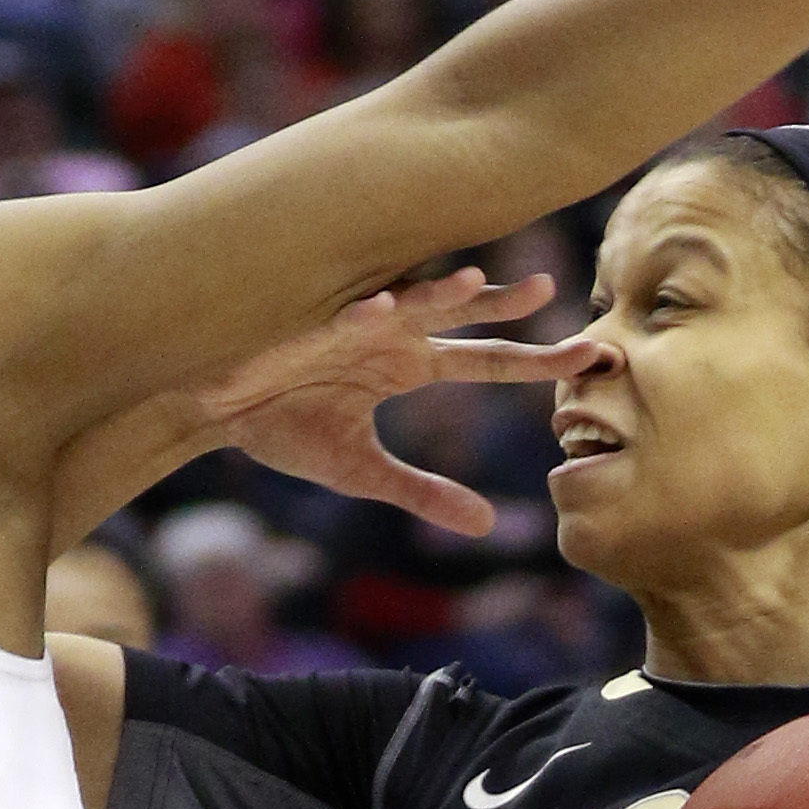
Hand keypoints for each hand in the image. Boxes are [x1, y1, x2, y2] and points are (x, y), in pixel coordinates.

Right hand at [198, 269, 597, 541]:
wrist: (217, 410)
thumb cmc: (287, 429)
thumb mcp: (364, 474)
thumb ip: (426, 492)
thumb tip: (489, 526)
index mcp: (410, 365)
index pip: (491, 362)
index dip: (540, 361)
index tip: (592, 356)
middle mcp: (393, 334)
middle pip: (463, 319)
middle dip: (506, 306)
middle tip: (553, 289)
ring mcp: (352, 324)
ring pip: (407, 301)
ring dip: (438, 292)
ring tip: (476, 282)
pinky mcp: (306, 328)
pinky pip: (336, 319)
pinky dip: (359, 315)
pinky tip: (382, 312)